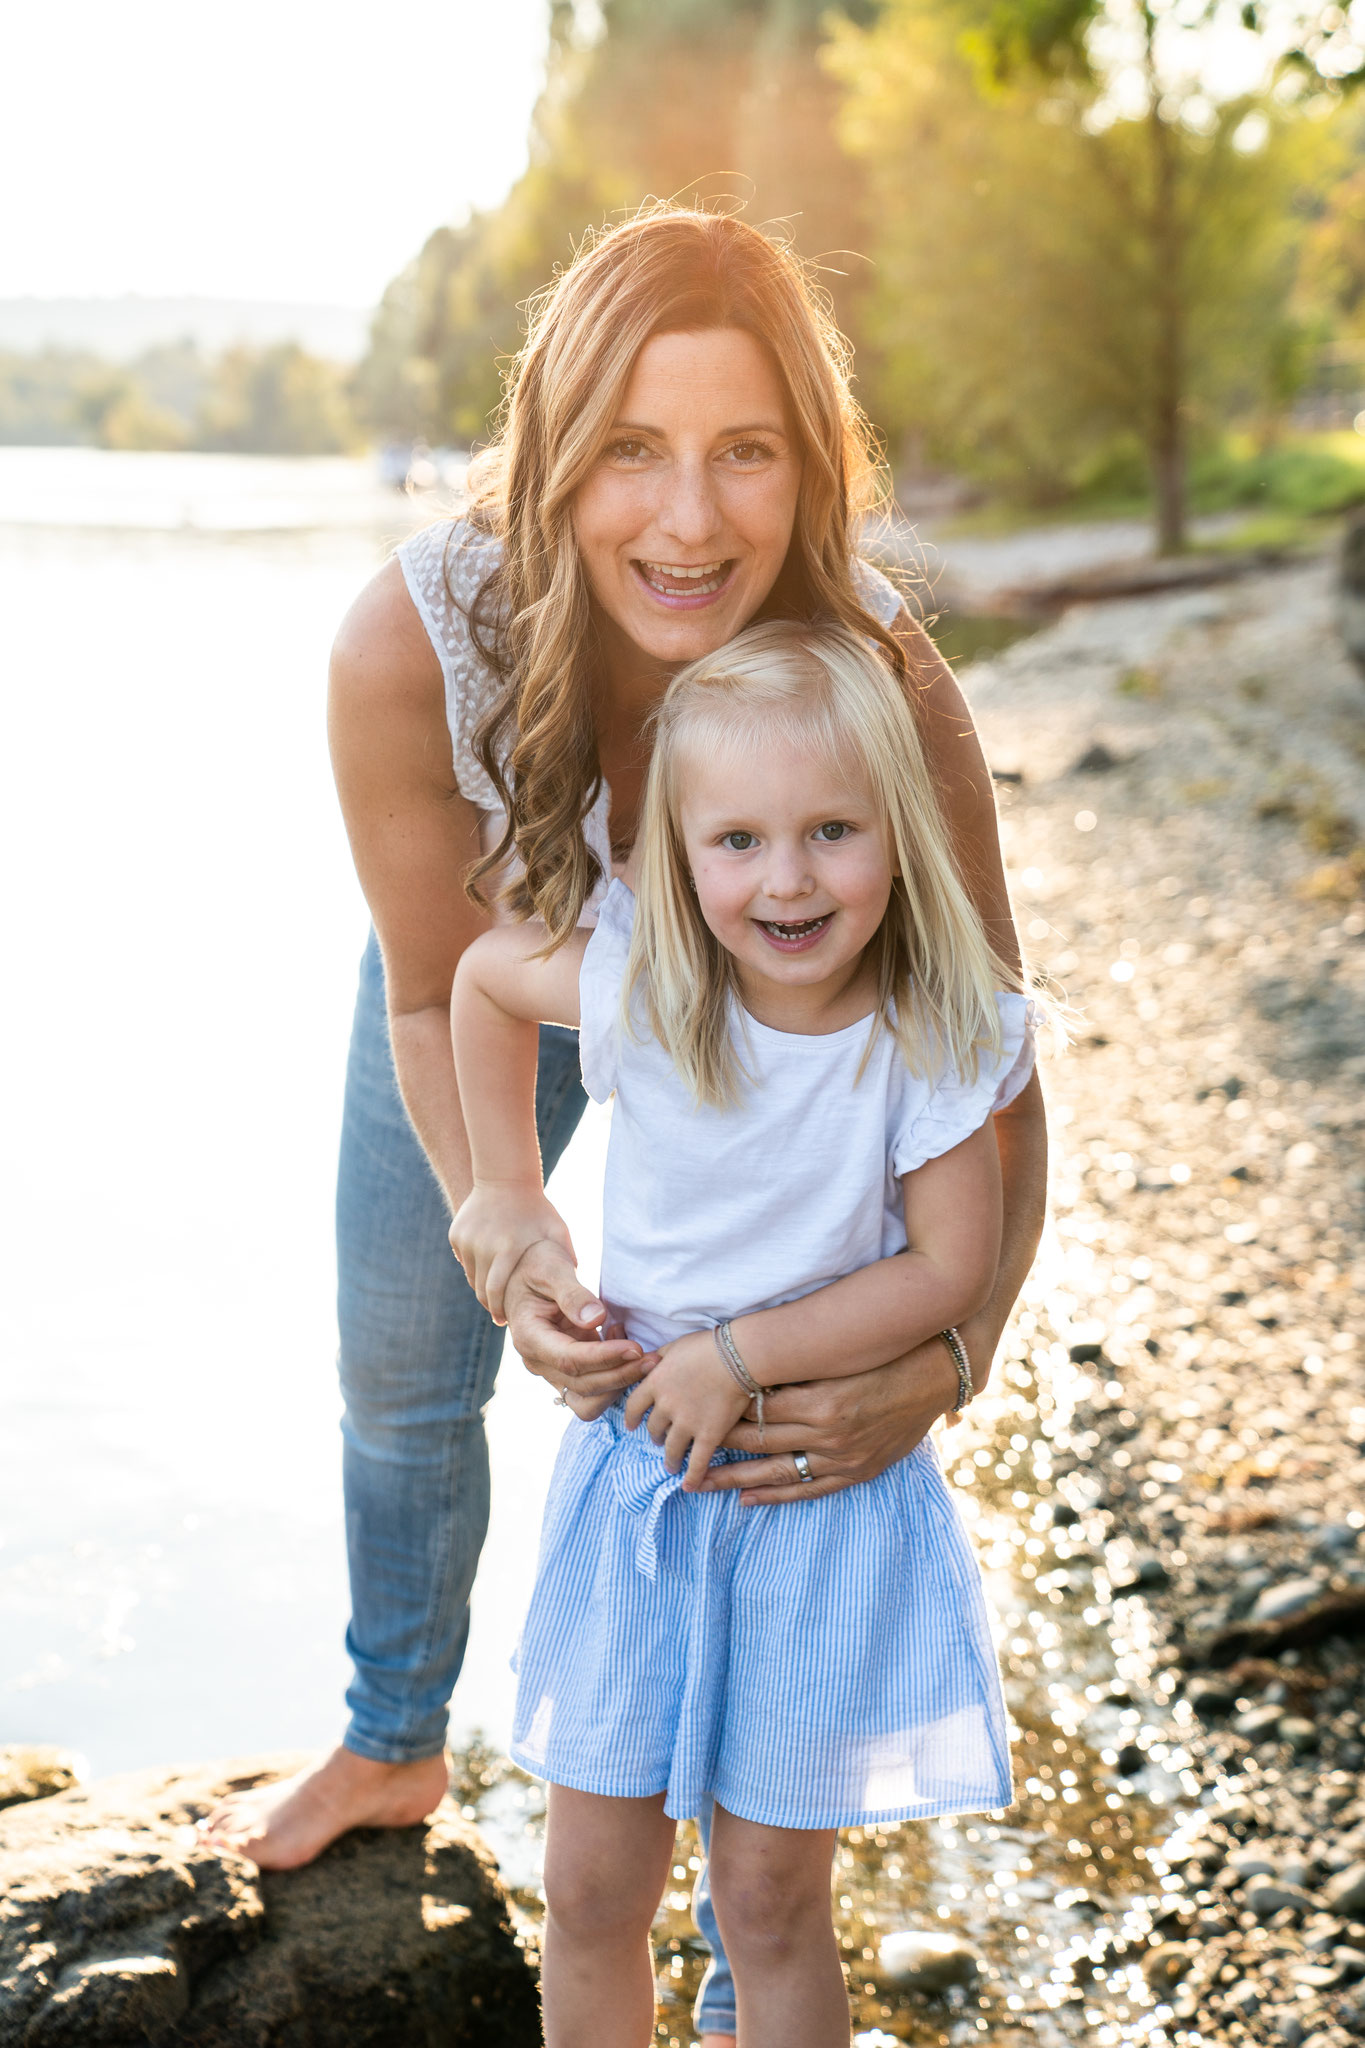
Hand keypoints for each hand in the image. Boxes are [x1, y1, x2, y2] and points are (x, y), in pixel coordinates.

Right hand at [449, 1181, 573, 1324]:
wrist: (506, 1177)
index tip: (504, 1321)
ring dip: (483, 1287)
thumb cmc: (539, 1210)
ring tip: (497, 1292)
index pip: (496, 1293)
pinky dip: (475, 1268)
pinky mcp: (456, 1234)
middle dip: (491, 1304)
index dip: (499, 1310)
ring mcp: (466, 1239)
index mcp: (507, 1248)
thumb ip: (569, 1267)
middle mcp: (482, 1245)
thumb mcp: (558, 1234)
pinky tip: (489, 1266)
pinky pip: (465, 1261)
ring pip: (471, 1276)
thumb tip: (590, 1304)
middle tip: (500, 1313)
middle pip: (480, 1289)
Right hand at [504, 1239, 647, 1404]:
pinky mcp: (566, 1369)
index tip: (636, 1348)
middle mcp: (537, 1361)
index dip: (605, 1358)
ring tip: (641, 1355)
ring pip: (587, 1399)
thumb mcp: (553, 1268)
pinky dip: (613, 1377)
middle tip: (654, 1358)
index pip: (569, 1359)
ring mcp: (550, 1369)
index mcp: (529, 1336)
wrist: (527, 1269)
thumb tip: (596, 1319)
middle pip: (582, 1385)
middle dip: (621, 1375)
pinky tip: (624, 1345)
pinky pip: (592, 1389)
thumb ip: (573, 1294)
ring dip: (618, 1384)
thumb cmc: (538, 1262)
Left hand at [623, 1331, 751, 1488]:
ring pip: (672, 1448)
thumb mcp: (675, 1346)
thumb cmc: (708, 1346)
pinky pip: (697, 1462)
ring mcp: (687, 1423)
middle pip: (653, 1428)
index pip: (634, 1406)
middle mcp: (666, 1406)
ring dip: (670, 1458)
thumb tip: (648, 1363)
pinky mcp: (709, 1435)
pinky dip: (692, 1476)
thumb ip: (659, 1358)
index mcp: (655, 1383)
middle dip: (654, 1436)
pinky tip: (689, 1486)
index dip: (632, 1418)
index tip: (632, 1425)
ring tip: (671, 1464)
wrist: (738, 1357)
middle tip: (659, 1440)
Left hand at [700, 1324, 972, 1503]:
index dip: (719, 1414)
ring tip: (696, 1484)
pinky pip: (807, 1490)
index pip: (754, 1411)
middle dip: (713, 1447)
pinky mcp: (857, 1472)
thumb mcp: (837, 1355)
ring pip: (774, 1473)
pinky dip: (774, 1497)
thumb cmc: (884, 1352)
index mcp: (820, 1400)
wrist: (937, 1372)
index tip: (689, 1415)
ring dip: (732, 1480)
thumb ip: (795, 1367)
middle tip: (677, 1452)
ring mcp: (842, 1457)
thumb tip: (745, 1373)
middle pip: (757, 1443)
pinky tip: (745, 1500)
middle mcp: (828, 1433)